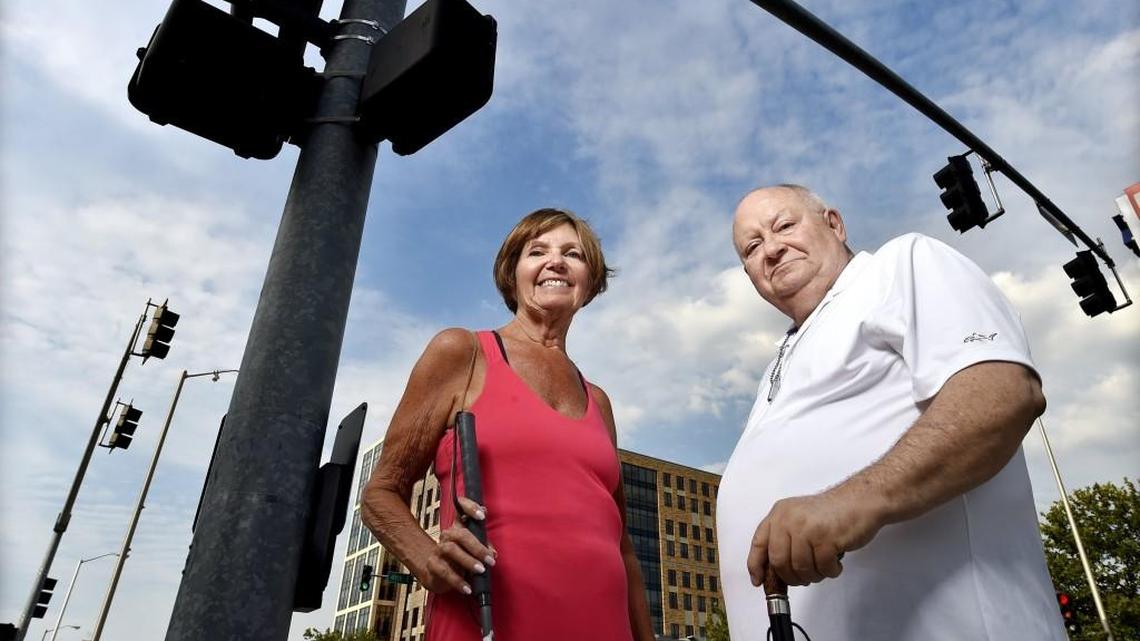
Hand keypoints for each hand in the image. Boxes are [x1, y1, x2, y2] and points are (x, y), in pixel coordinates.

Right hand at [420, 496, 496, 594]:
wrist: (434, 574)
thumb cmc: (457, 560)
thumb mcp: (472, 552)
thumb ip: (484, 548)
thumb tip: (493, 553)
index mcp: (458, 528)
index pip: (460, 509)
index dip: (470, 507)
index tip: (482, 515)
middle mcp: (447, 536)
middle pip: (460, 534)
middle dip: (477, 547)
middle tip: (490, 559)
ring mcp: (439, 550)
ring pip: (451, 550)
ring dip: (468, 561)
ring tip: (480, 571)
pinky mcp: (433, 565)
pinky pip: (445, 571)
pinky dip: (458, 581)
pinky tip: (467, 587)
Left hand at [746, 488, 881, 586]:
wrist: (861, 500)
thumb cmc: (832, 512)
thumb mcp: (799, 517)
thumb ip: (784, 537)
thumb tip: (773, 569)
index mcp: (779, 513)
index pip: (759, 543)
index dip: (756, 565)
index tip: (759, 581)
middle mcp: (789, 519)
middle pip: (779, 562)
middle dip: (791, 577)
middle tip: (803, 578)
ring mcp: (807, 528)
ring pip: (800, 568)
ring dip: (813, 576)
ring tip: (823, 567)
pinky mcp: (826, 538)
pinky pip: (822, 568)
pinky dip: (830, 572)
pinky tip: (835, 564)